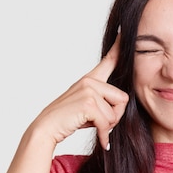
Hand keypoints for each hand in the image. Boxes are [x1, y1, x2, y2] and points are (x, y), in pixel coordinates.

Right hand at [31, 34, 128, 149]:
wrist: (46, 129)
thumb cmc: (67, 120)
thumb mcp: (88, 107)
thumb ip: (103, 101)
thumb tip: (122, 104)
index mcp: (90, 79)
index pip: (109, 60)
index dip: (120, 47)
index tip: (126, 31)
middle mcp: (90, 81)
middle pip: (123, 99)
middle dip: (115, 117)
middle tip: (99, 123)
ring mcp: (89, 89)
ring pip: (116, 113)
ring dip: (107, 126)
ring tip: (90, 126)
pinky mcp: (88, 102)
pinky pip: (107, 122)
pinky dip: (104, 135)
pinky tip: (101, 141)